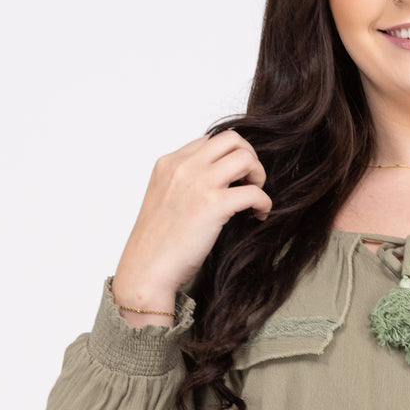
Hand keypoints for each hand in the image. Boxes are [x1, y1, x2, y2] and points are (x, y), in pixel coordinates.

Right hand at [114, 129, 272, 298]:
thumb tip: (213, 182)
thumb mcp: (163, 199)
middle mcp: (183, 167)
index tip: (234, 177)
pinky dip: (264, 203)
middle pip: (232, 139)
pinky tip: (259, 215)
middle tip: (251, 182)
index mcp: (169, 163)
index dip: (229, 156)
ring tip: (255, 198)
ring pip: (246, 158)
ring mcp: (198, 184)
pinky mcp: (213, 206)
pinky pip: (254, 192)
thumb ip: (183, 183)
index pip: (210, 140)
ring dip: (259, 176)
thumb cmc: (156, 244)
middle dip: (250, 157)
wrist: (146, 270)